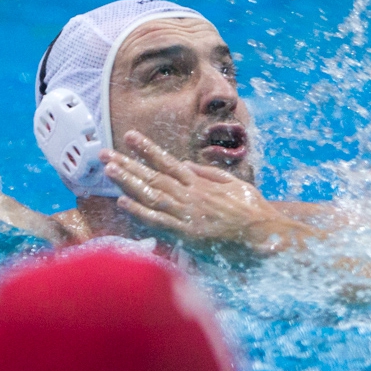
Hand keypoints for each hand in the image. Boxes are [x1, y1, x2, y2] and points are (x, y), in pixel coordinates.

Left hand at [104, 131, 316, 254]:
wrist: (266, 234)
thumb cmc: (253, 211)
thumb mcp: (234, 185)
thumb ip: (209, 174)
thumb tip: (186, 165)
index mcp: (200, 184)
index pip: (168, 162)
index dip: (147, 150)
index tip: (130, 137)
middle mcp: (190, 195)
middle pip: (153, 176)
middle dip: (128, 163)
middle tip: (105, 152)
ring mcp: (187, 214)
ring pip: (152, 194)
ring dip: (128, 181)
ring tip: (109, 169)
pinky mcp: (187, 234)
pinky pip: (158, 221)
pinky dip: (139, 211)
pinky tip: (122, 202)